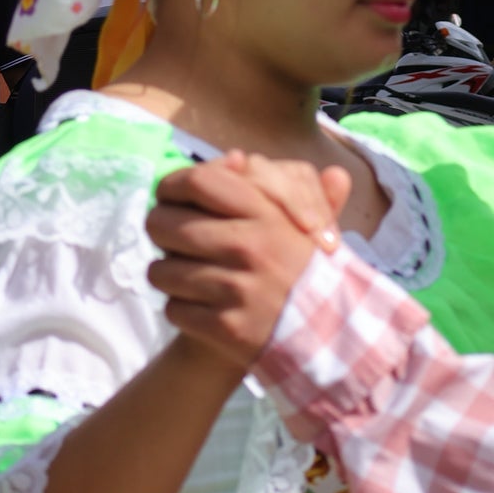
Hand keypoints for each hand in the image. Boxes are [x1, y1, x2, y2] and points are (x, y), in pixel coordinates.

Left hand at [145, 156, 349, 369]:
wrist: (332, 336)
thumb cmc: (307, 271)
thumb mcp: (301, 219)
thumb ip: (269, 184)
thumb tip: (235, 156)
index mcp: (267, 213)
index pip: (197, 181)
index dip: (171, 187)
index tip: (170, 199)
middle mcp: (251, 246)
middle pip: (163, 224)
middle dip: (161, 234)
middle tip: (173, 243)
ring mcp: (238, 289)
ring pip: (161, 271)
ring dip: (169, 276)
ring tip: (189, 278)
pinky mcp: (226, 328)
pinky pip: (173, 309)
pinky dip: (182, 310)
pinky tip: (201, 308)